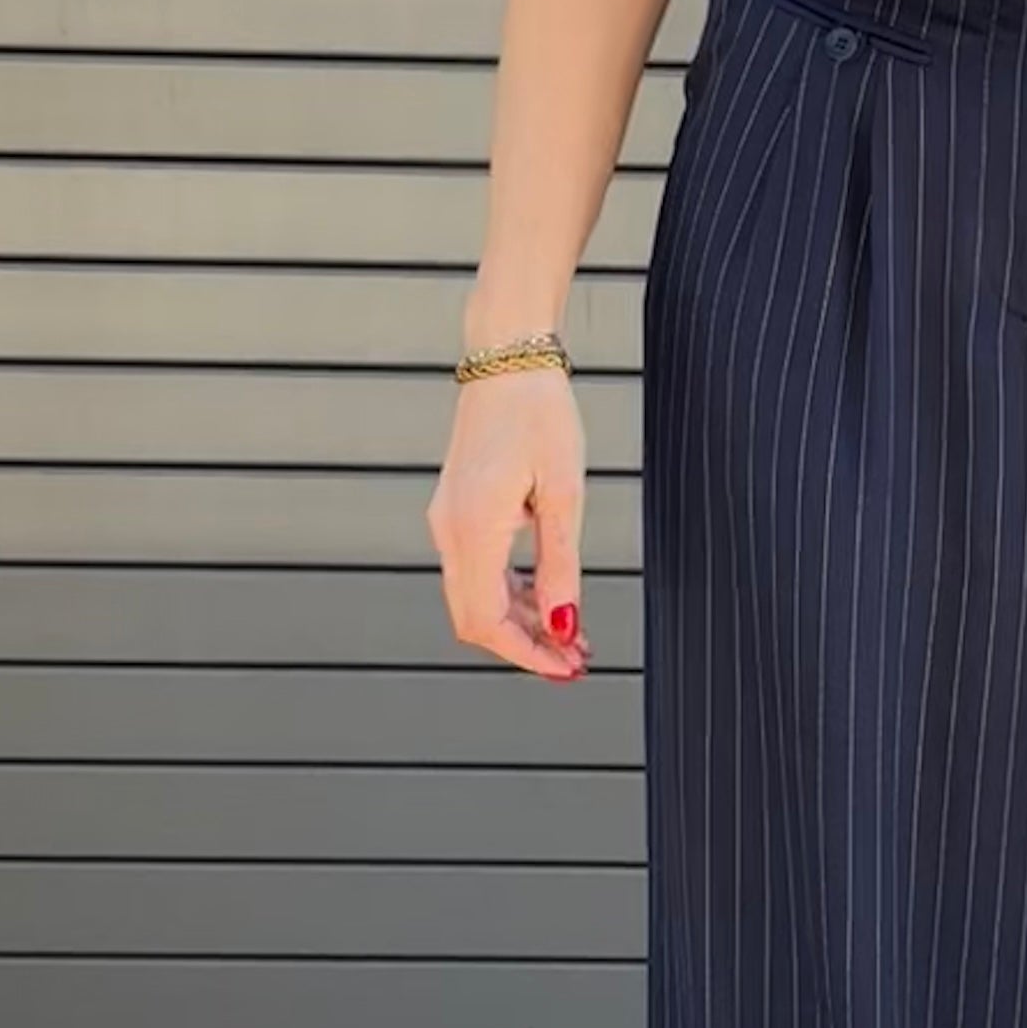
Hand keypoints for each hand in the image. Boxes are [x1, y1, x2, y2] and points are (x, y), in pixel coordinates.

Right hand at [428, 363, 588, 678]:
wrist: (507, 358)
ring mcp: (448, 520)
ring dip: (522, 622)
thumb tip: (565, 627)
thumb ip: (561, 566)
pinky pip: (478, 569)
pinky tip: (549, 596)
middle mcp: (449, 531)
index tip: (567, 669)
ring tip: (572, 633)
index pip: (487, 622)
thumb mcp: (563, 493)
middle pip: (476, 618)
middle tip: (577, 659)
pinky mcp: (458, 510)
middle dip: (526, 646)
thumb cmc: (540, 414)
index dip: (526, 656)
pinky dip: (511, 592)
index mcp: (472, 529)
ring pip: (476, 596)